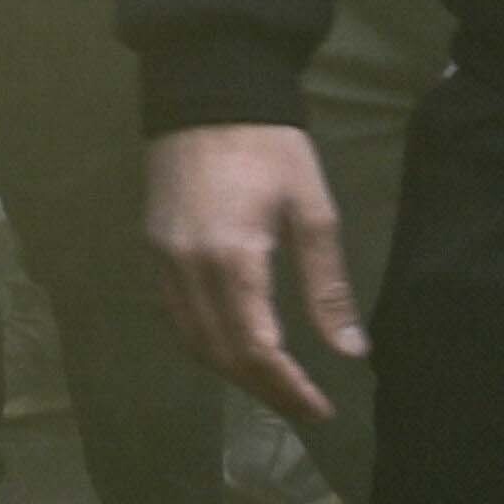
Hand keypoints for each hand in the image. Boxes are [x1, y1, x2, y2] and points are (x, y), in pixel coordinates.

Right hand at [145, 121, 359, 426]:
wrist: (207, 93)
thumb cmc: (270, 147)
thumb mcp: (313, 211)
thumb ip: (327, 286)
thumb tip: (350, 351)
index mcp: (232, 258)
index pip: (257, 346)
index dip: (287, 387)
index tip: (320, 410)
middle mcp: (187, 267)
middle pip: (220, 353)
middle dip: (263, 389)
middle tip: (303, 408)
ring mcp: (162, 258)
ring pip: (191, 339)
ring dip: (231, 372)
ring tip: (273, 386)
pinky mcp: (153, 247)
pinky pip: (175, 314)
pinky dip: (204, 342)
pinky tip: (233, 347)